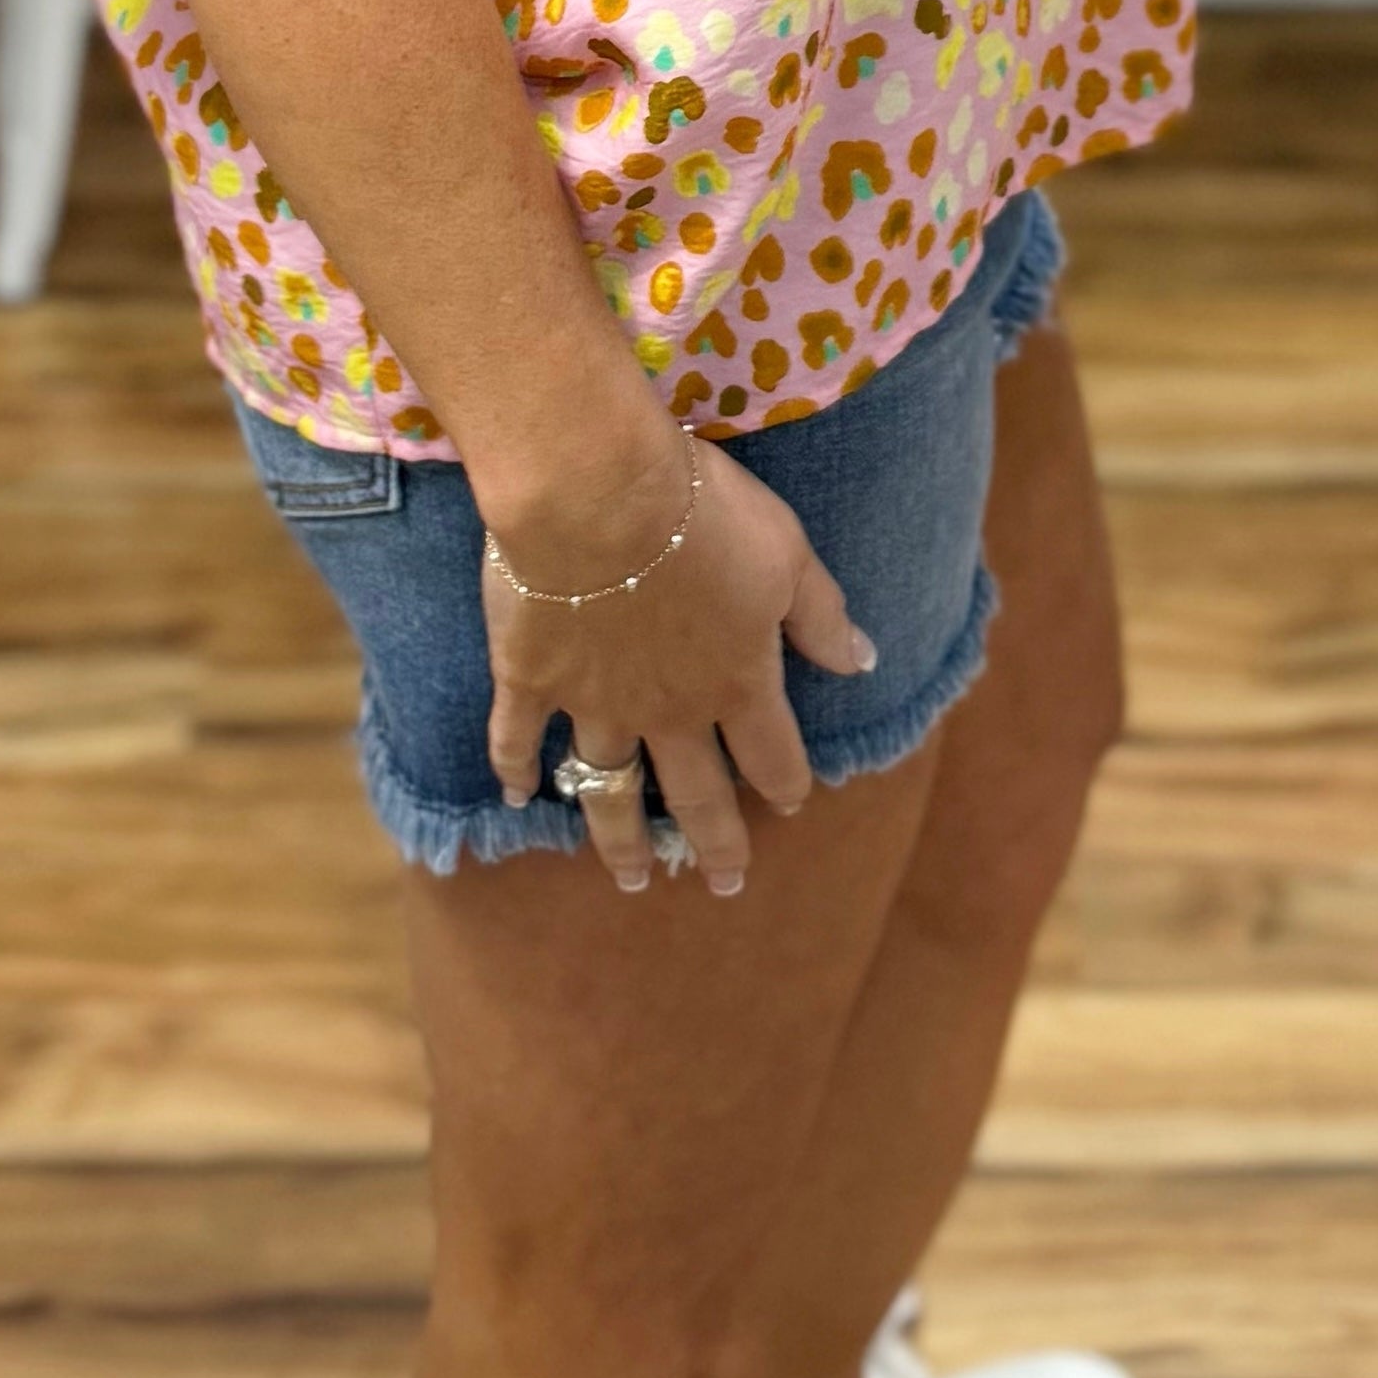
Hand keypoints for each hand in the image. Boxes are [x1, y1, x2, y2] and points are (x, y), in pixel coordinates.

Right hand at [479, 425, 875, 899]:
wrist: (595, 493)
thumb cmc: (701, 514)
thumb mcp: (786, 553)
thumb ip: (821, 616)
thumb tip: (864, 663)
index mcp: (736, 682)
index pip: (771, 755)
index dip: (785, 783)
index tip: (791, 805)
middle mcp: (668, 711)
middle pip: (696, 794)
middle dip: (715, 842)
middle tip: (725, 883)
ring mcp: (594, 702)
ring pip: (610, 788)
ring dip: (620, 838)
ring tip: (632, 878)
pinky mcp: (531, 679)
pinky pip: (518, 736)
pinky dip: (514, 769)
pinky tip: (513, 796)